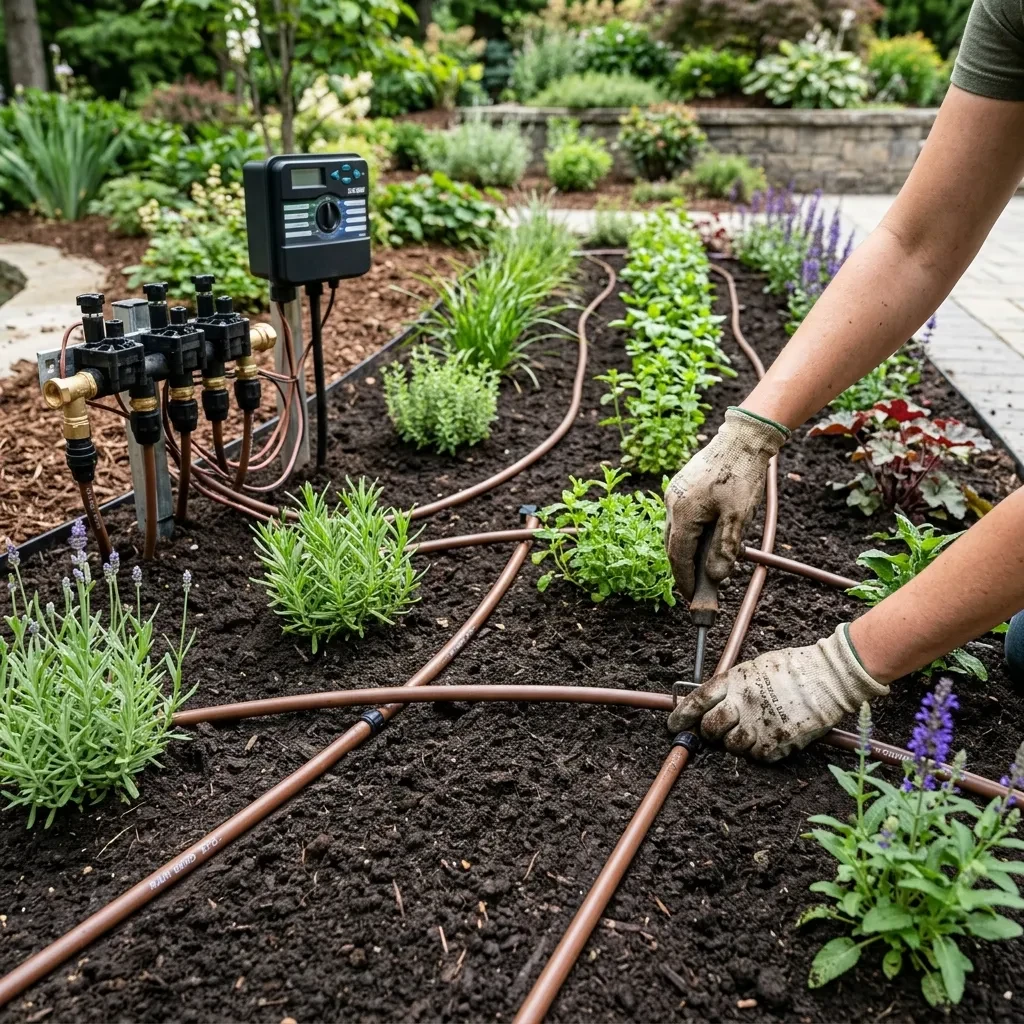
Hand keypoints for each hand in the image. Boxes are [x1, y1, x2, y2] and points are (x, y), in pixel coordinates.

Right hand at [664, 407, 787, 600]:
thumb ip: (725, 548)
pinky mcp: (682, 487)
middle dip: (684, 570)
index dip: (685, 580)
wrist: (742, 439)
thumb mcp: (738, 516)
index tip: (692, 598)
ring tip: (704, 568)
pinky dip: (691, 534)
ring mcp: (675, 493)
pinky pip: (680, 518)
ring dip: (687, 552)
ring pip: (676, 532)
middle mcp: (672, 503)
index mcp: (683, 512)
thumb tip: (716, 577)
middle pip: (673, 546)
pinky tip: (706, 540)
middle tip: (697, 588)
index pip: (679, 556)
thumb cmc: (741, 474)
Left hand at [667, 625, 888, 760]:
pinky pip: (757, 756)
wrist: (828, 677)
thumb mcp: (755, 667)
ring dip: (737, 742)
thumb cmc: (792, 668)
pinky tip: (770, 737)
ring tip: (752, 730)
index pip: (697, 700)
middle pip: (710, 728)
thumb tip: (714, 701)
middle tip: (716, 731)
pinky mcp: (777, 742)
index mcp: (734, 681)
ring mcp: (759, 724)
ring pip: (732, 746)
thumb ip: (733, 685)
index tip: (674, 725)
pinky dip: (760, 750)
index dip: (682, 715)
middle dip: (709, 732)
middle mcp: (742, 703)